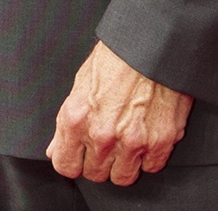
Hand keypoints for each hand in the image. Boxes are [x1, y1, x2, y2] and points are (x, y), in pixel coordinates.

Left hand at [46, 41, 192, 184]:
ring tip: (127, 140)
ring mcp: (133, 141)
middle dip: (99, 160)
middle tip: (108, 141)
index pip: (65, 165)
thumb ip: (67, 122)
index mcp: (77, 118)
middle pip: (95, 174)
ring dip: (124, 163)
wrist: (154, 40)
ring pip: (123, 177)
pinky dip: (150, 156)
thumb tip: (56, 148)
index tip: (79, 155)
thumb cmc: (118, 55)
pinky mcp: (161, 141)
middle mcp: (102, 135)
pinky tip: (147, 136)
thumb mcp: (81, 82)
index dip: (73, 160)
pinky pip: (151, 167)